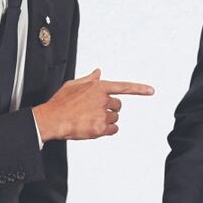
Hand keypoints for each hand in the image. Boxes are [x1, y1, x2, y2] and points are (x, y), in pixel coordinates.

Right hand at [32, 69, 152, 141]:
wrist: (51, 119)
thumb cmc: (60, 103)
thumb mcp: (73, 85)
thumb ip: (89, 79)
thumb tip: (98, 72)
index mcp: (98, 87)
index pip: (123, 87)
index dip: (139, 89)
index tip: (151, 90)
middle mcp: (102, 99)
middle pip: (118, 106)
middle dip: (110, 108)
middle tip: (95, 111)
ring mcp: (102, 114)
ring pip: (115, 118)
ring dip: (107, 120)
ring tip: (90, 119)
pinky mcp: (100, 128)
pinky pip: (113, 129)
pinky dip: (107, 130)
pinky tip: (94, 127)